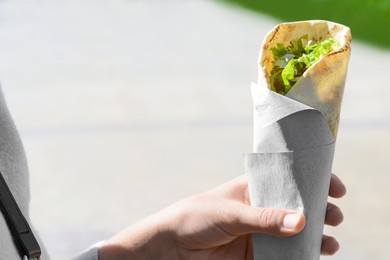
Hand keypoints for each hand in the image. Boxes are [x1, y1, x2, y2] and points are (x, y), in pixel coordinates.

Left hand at [100, 174, 345, 258]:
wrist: (173, 247)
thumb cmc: (196, 217)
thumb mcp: (230, 213)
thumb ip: (264, 218)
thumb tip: (302, 222)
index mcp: (254, 189)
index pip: (289, 180)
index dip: (314, 181)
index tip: (335, 187)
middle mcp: (262, 209)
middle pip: (299, 207)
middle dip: (321, 210)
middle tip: (335, 215)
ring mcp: (261, 233)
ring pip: (297, 233)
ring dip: (318, 236)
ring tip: (331, 241)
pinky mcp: (258, 254)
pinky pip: (287, 255)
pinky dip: (304, 256)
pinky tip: (316, 256)